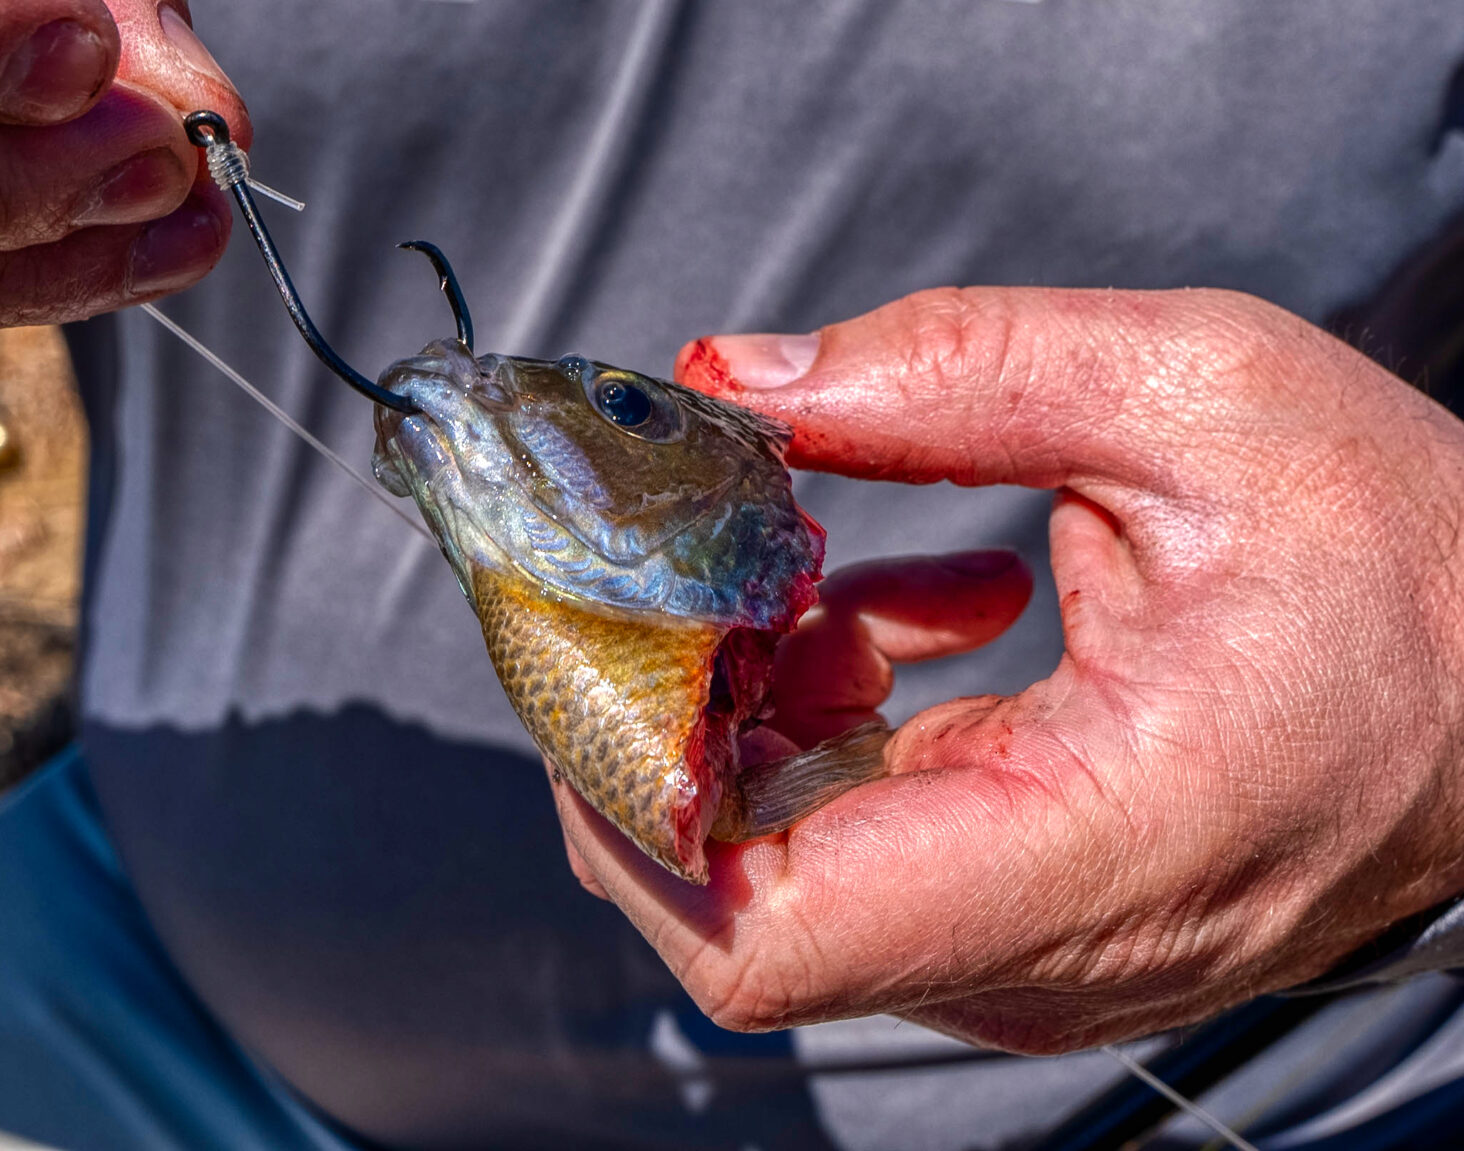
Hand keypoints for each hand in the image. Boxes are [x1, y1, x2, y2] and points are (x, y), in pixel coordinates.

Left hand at [557, 287, 1463, 1053]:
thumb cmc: (1421, 572)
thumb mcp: (1210, 400)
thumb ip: (958, 373)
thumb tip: (739, 378)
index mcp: (1102, 849)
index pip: (765, 933)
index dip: (630, 793)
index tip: (611, 633)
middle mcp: (1039, 950)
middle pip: (723, 895)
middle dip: (664, 707)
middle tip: (695, 554)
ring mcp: (1014, 953)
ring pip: (767, 861)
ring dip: (748, 693)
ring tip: (837, 564)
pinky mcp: (1005, 916)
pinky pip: (838, 838)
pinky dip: (822, 714)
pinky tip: (910, 607)